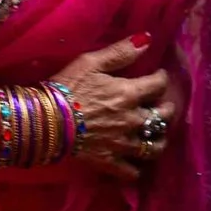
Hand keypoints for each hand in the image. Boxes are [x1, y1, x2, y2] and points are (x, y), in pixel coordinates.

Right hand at [55, 34, 173, 181]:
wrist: (44, 121)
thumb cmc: (66, 87)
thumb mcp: (91, 62)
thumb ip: (120, 52)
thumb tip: (148, 39)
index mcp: (129, 93)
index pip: (158, 85)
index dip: (161, 78)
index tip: (159, 76)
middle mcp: (132, 119)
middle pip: (162, 116)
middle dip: (166, 109)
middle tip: (163, 105)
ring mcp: (122, 143)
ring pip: (153, 147)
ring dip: (159, 140)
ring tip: (157, 136)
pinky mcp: (109, 161)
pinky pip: (131, 171)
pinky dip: (136, 169)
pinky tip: (136, 164)